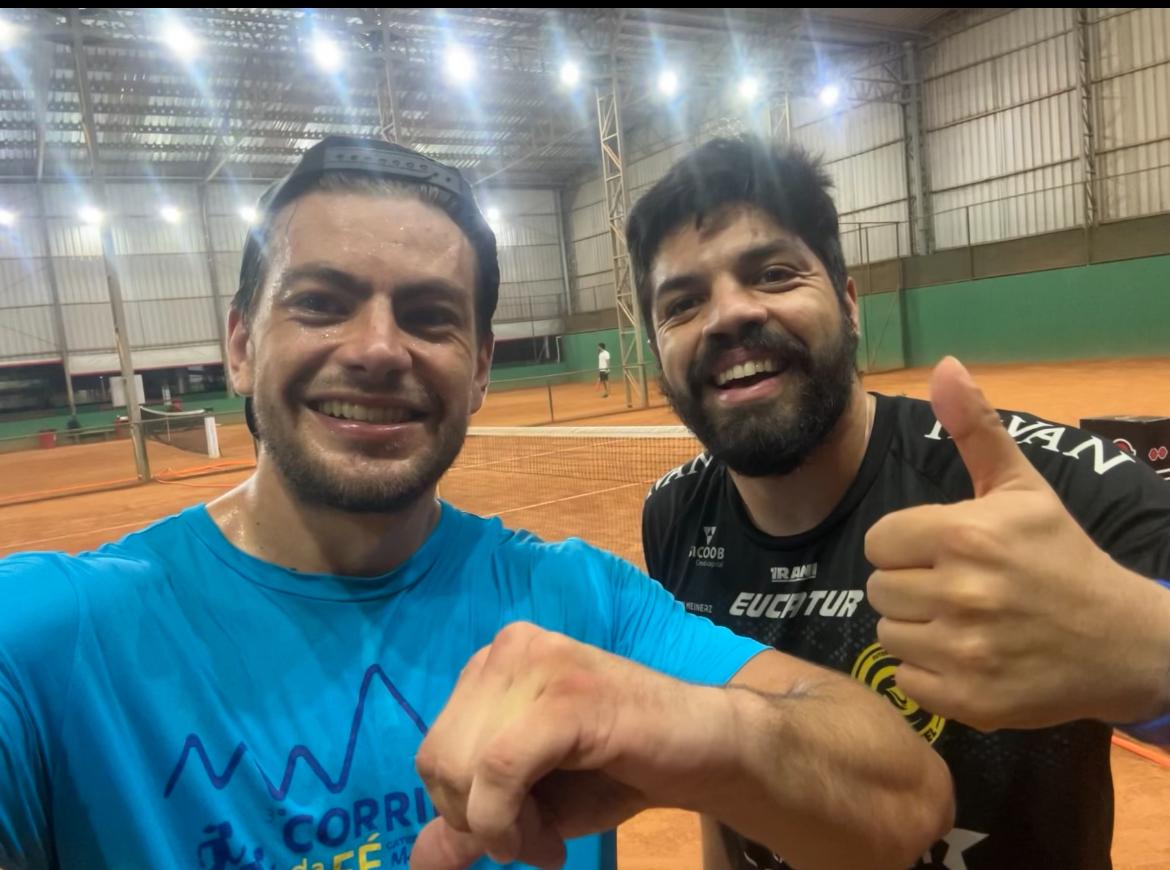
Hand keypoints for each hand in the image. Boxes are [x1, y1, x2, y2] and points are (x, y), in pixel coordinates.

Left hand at [410, 622, 733, 869]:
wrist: (705, 750)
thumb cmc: (618, 771)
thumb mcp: (532, 804)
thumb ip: (474, 823)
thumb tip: (419, 862)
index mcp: (491, 665)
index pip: (434, 752)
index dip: (464, 812)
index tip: (516, 837)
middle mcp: (507, 649)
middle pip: (440, 760)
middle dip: (480, 824)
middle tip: (537, 844)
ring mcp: (537, 662)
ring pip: (465, 766)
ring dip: (502, 830)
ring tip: (549, 841)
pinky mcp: (565, 693)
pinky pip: (498, 769)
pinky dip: (507, 821)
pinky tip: (549, 842)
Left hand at [865, 356, 1169, 730]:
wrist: (1123, 642)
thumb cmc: (1061, 556)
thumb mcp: (1022, 488)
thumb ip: (975, 429)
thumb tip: (946, 366)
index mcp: (964, 535)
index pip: (879, 542)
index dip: (906, 546)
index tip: (942, 552)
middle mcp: (960, 591)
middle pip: (879, 588)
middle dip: (911, 585)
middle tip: (956, 588)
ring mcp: (964, 650)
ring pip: (887, 633)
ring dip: (916, 629)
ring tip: (962, 622)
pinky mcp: (968, 699)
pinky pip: (905, 679)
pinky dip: (928, 673)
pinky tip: (967, 657)